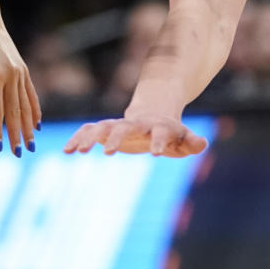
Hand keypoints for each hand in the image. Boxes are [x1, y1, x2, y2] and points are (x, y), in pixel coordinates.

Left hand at [0, 16, 40, 155]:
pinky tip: (37, 123)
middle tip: (20, 153)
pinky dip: (35, 109)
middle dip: (18, 134)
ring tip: (32, 143)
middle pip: (15, 110)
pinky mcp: (23, 69)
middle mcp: (11, 75)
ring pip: (26, 104)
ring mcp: (20, 72)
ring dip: (29, 125)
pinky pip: (31, 93)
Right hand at [63, 114, 207, 157]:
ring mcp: (120, 125)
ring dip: (90, 138)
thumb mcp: (185, 139)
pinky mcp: (106, 129)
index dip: (160, 141)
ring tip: (77, 151)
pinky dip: (78, 138)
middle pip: (126, 127)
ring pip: (103, 127)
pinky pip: (89, 130)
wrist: (155, 115)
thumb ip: (192, 142)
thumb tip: (202, 144)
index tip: (156, 153)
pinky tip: (66, 151)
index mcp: (160, 126)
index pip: (161, 133)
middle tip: (107, 153)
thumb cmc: (173, 133)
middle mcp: (138, 124)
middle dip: (117, 138)